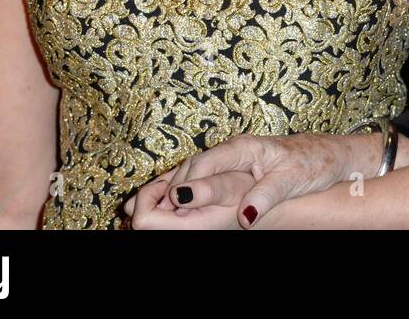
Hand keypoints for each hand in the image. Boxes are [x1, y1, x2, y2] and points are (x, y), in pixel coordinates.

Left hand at [124, 169, 256, 229]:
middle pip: (143, 212)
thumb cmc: (249, 191)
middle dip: (155, 190)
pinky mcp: (183, 217)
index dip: (148, 196)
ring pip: (152, 206)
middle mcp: (182, 230)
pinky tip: (184, 185)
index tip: (166, 183)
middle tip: (177, 179)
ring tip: (187, 181)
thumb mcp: (232, 186)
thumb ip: (206, 190)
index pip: (143, 220)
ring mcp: (182, 224)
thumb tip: (178, 194)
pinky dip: (166, 192)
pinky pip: (161, 205)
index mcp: (188, 228)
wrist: (265, 202)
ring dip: (163, 189)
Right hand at [159, 132, 379, 228]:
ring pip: (190, 173)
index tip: (171, 202)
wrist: (328, 153)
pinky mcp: (231, 168)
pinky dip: (181, 189)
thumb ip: (266, 196)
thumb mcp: (291, 180)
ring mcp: (230, 158)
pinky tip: (165, 202)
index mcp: (243, 148)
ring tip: (141, 210)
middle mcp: (231, 150)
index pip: (204, 164)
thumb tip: (245, 216)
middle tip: (141, 212)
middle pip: (190, 168)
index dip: (186, 184)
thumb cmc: (312, 163)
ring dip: (166, 190)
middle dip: (166, 188)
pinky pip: (199, 178)